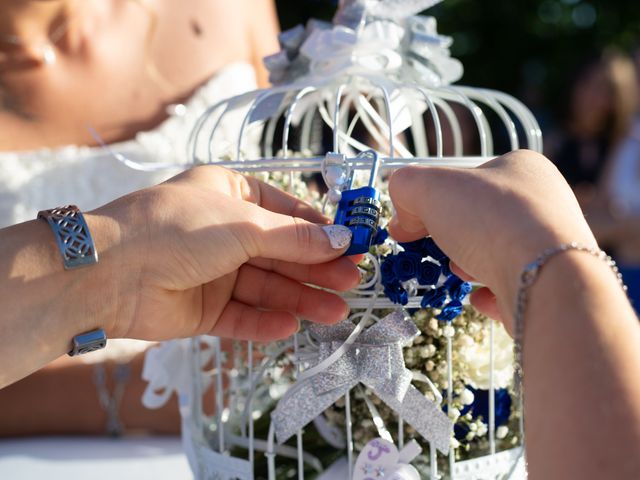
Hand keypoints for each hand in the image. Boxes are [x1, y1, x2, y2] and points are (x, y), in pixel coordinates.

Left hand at [92, 166, 359, 341]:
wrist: (107, 274)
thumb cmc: (175, 228)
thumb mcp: (243, 225)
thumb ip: (294, 239)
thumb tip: (342, 241)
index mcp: (231, 194)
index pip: (287, 212)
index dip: (321, 231)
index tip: (354, 246)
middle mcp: (224, 232)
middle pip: (281, 254)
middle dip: (316, 269)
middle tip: (352, 283)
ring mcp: (213, 272)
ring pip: (266, 288)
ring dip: (300, 298)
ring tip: (335, 313)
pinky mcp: (203, 309)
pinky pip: (242, 316)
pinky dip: (265, 322)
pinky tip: (292, 326)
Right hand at [388, 150, 596, 326]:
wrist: (545, 280)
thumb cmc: (491, 220)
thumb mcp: (429, 187)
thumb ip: (405, 188)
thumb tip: (400, 219)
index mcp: (523, 168)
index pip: (470, 178)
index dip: (436, 198)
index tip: (412, 221)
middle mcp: (544, 204)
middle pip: (479, 218)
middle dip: (453, 234)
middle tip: (437, 246)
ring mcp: (551, 246)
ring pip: (495, 252)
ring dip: (470, 264)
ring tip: (463, 271)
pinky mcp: (550, 285)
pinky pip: (510, 285)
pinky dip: (489, 291)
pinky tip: (481, 296)